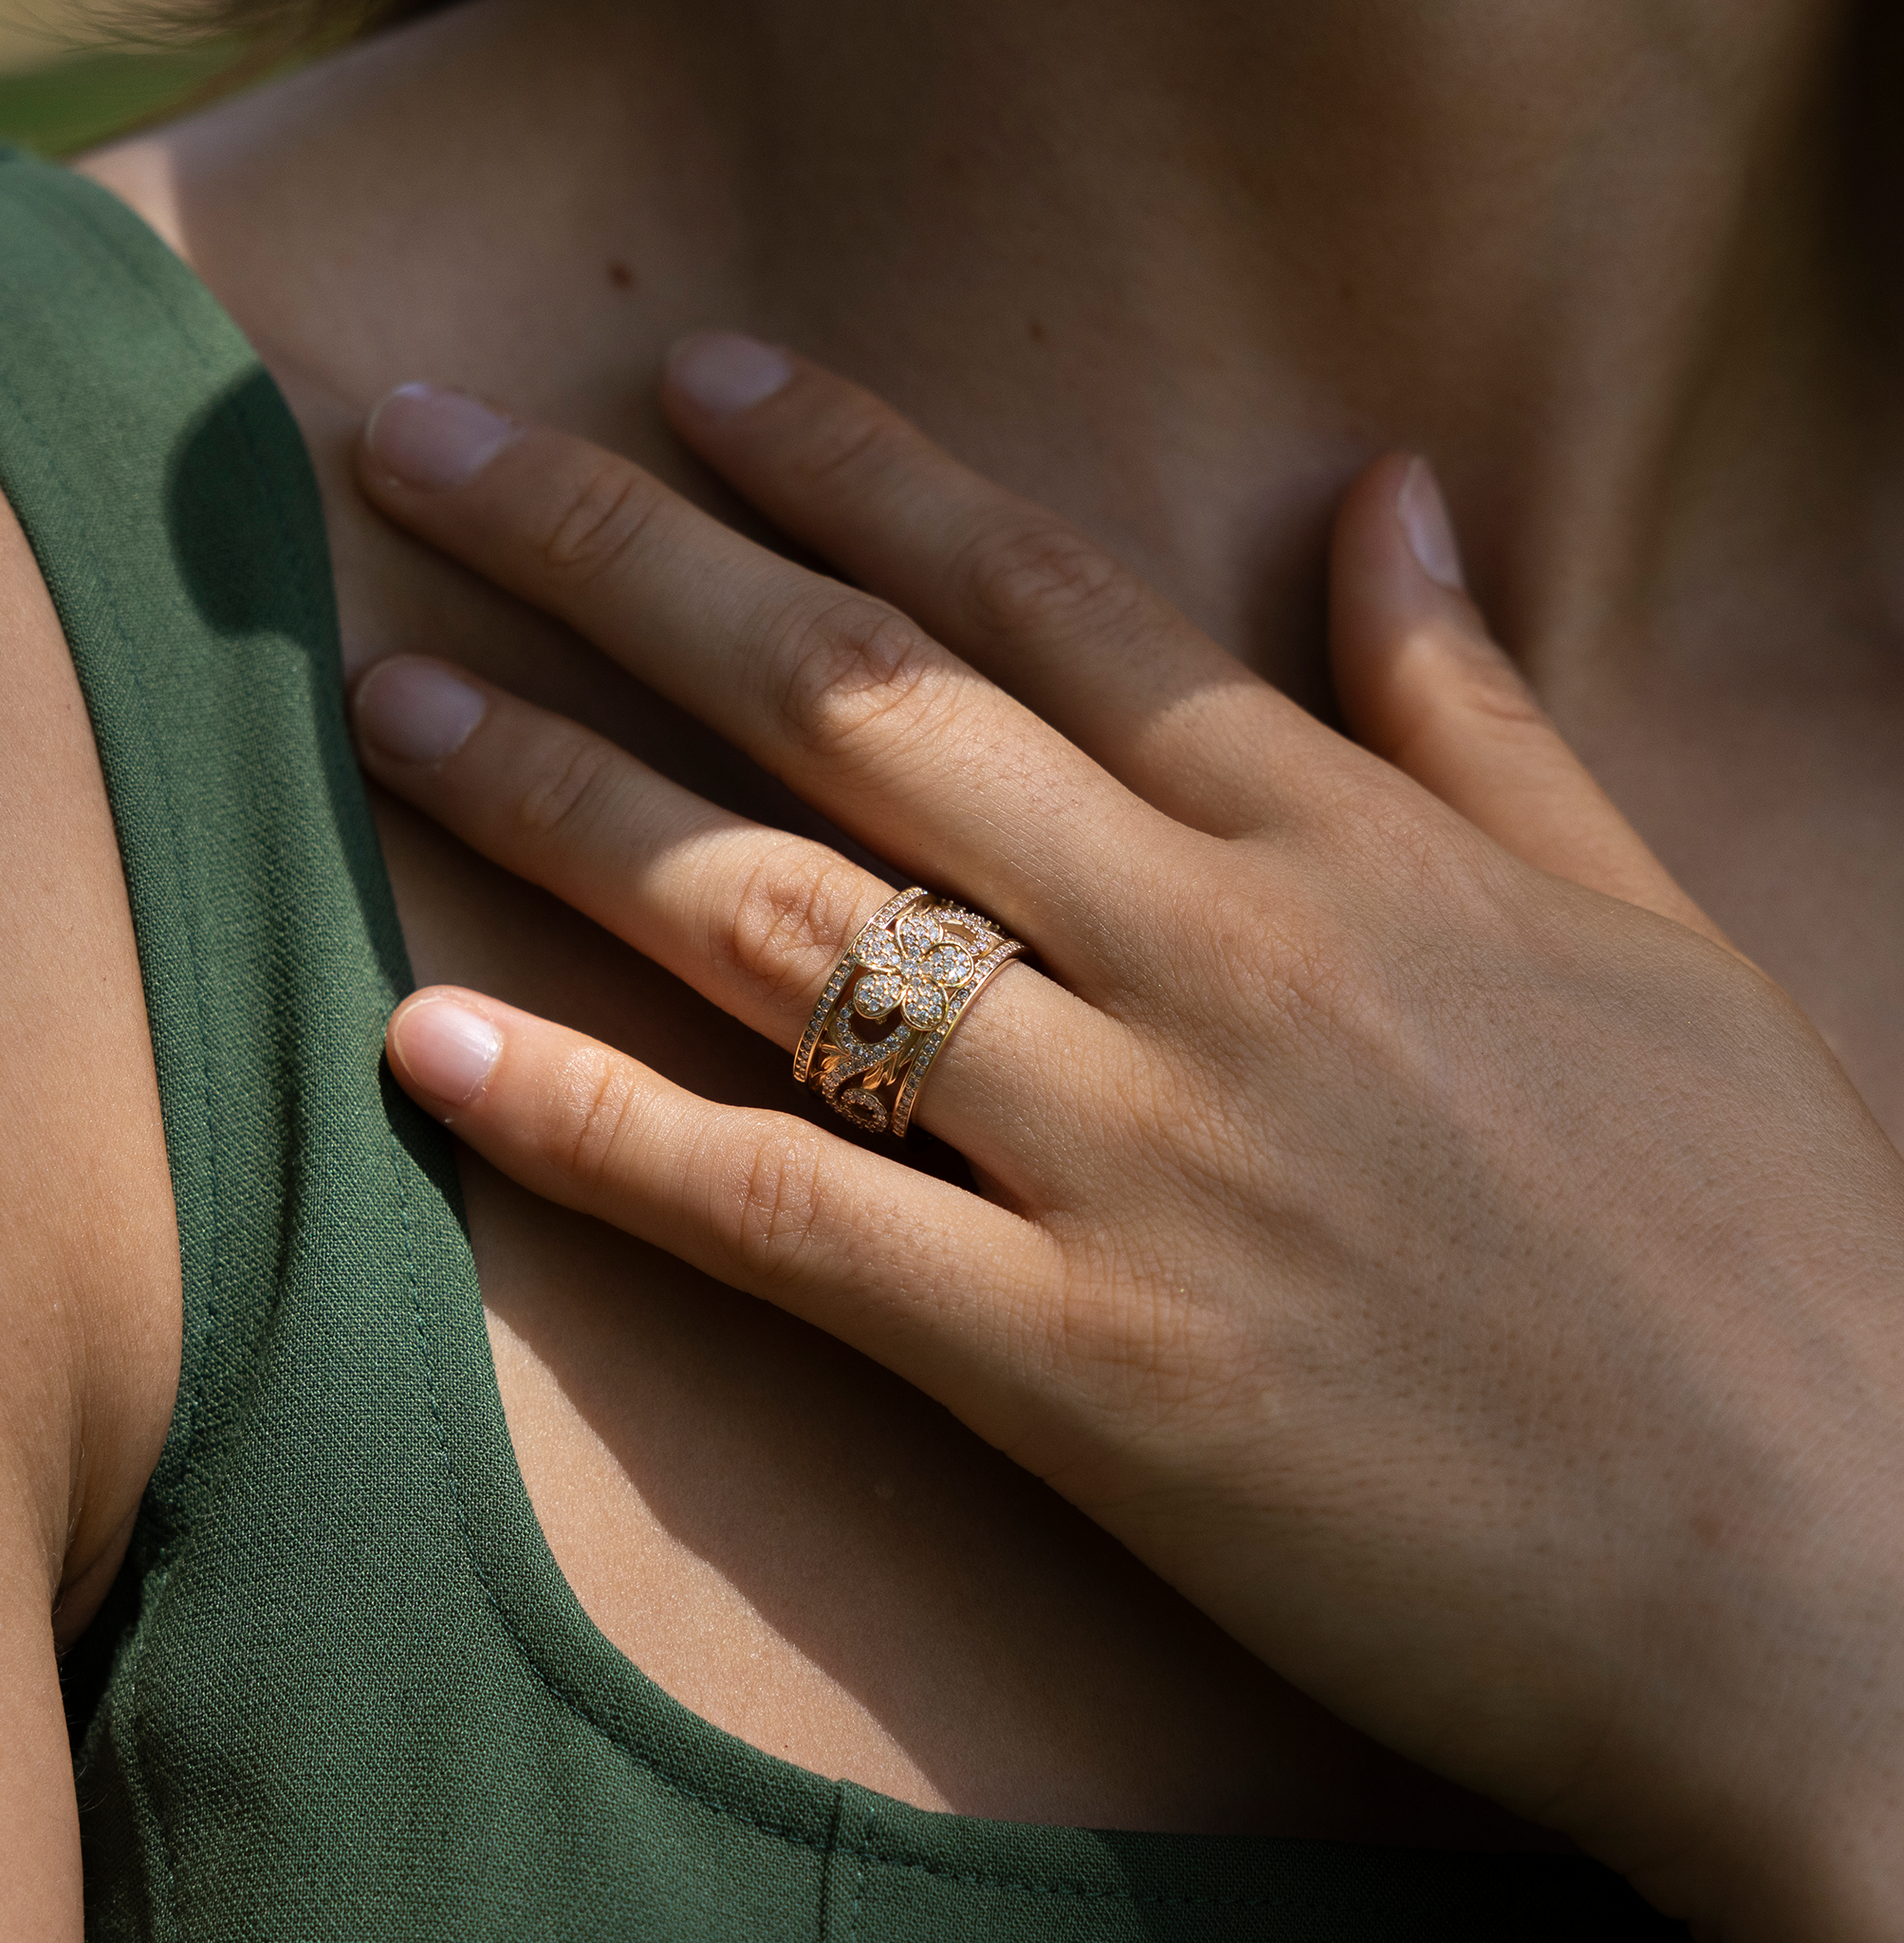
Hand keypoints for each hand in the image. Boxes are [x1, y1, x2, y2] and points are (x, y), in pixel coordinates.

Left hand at [347, 337, 1903, 1938]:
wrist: (1835, 1567)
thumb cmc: (1757, 1245)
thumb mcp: (1645, 928)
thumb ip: (1481, 707)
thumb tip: (1397, 492)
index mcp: (1346, 840)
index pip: (1047, 592)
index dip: (853, 466)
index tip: (695, 379)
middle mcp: (1217, 957)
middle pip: (859, 705)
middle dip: (624, 553)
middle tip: (435, 447)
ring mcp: (1141, 1161)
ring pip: (785, 929)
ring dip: (560, 794)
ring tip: (387, 695)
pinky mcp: (1090, 1374)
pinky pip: (789, 1220)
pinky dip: (598, 1133)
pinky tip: (432, 1037)